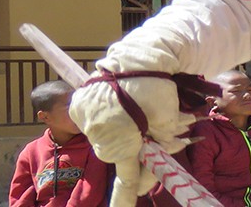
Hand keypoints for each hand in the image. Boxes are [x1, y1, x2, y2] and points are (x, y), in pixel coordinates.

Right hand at [70, 49, 201, 206]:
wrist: (134, 58)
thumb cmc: (155, 87)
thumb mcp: (169, 119)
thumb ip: (166, 143)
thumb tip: (164, 158)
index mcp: (124, 146)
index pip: (128, 180)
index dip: (127, 199)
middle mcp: (102, 140)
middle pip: (126, 158)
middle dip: (145, 153)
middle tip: (164, 136)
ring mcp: (89, 126)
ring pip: (114, 141)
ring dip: (131, 134)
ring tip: (144, 112)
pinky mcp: (82, 110)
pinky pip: (101, 126)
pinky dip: (115, 121)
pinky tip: (126, 107)